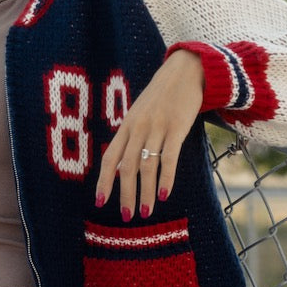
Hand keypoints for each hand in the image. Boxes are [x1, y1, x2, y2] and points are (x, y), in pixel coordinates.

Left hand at [95, 51, 204, 219]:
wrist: (187, 70)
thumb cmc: (163, 96)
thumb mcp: (141, 113)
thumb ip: (133, 137)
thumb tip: (124, 166)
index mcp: (127, 126)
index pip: (110, 158)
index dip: (103, 181)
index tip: (100, 202)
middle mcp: (138, 128)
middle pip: (127, 167)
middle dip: (125, 194)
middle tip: (126, 216)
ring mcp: (157, 127)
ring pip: (147, 166)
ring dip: (146, 192)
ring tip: (146, 212)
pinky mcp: (177, 127)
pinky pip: (169, 157)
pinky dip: (166, 178)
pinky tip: (164, 195)